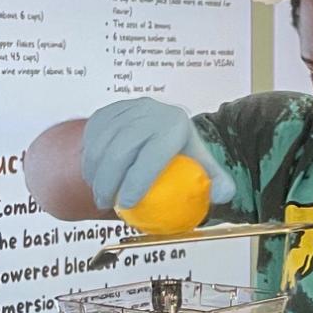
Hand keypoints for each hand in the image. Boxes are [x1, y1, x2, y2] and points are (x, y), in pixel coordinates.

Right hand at [81, 99, 234, 211]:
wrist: (166, 124)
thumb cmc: (183, 152)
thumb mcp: (205, 167)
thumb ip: (218, 183)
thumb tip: (224, 195)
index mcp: (175, 125)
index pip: (152, 155)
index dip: (137, 182)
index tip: (127, 204)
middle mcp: (150, 112)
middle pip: (121, 149)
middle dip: (109, 181)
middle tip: (107, 203)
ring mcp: (126, 108)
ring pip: (102, 143)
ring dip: (95, 173)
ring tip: (99, 195)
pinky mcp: (108, 109)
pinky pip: (92, 135)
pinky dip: (89, 158)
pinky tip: (92, 176)